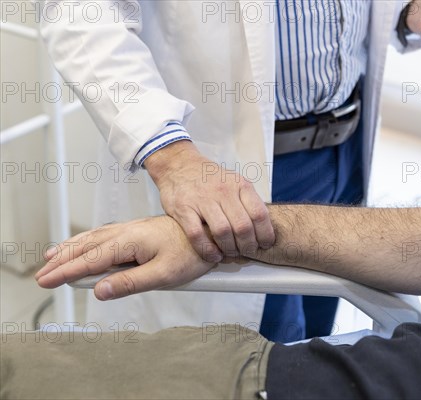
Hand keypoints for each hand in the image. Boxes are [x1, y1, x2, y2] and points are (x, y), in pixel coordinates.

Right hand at [35, 216, 213, 299]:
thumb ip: (129, 283)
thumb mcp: (163, 274)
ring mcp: (132, 229)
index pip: (90, 260)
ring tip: (53, 256)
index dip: (67, 272)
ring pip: (94, 238)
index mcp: (129, 242)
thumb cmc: (192, 253)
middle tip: (42, 274)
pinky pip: (105, 235)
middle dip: (63, 261)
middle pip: (86, 247)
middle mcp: (126, 232)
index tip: (47, 281)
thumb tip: (100, 291)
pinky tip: (86, 243)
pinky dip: (88, 240)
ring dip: (72, 248)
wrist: (211, 231)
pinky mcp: (139, 231)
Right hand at [144, 140, 274, 261]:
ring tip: (231, 254)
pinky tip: (213, 256)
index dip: (265, 234)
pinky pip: (197, 235)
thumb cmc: (210, 179)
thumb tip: (264, 229)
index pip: (259, 214)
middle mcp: (223, 191)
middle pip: (243, 226)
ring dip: (229, 249)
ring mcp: (202, 199)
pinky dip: (207, 250)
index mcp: (240, 185)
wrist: (178, 165)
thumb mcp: (235, 182)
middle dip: (248, 246)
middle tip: (247, 252)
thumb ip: (248, 202)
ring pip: (222, 232)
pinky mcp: (183, 208)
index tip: (265, 245)